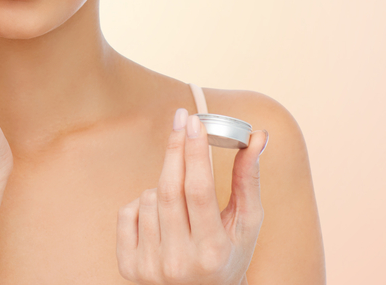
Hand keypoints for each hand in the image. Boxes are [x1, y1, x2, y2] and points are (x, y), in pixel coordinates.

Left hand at [116, 110, 268, 284]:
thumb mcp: (246, 224)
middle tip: (181, 120)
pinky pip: (127, 212)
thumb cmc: (228, 255)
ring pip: (148, 197)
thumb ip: (249, 180)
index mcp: (213, 252)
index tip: (194, 122)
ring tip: (180, 201)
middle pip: (170, 189)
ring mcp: (150, 267)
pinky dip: (142, 205)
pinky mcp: (128, 267)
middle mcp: (179, 262)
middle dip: (176, 149)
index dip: (195, 152)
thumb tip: (258, 136)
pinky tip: (159, 217)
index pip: (199, 191)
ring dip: (163, 185)